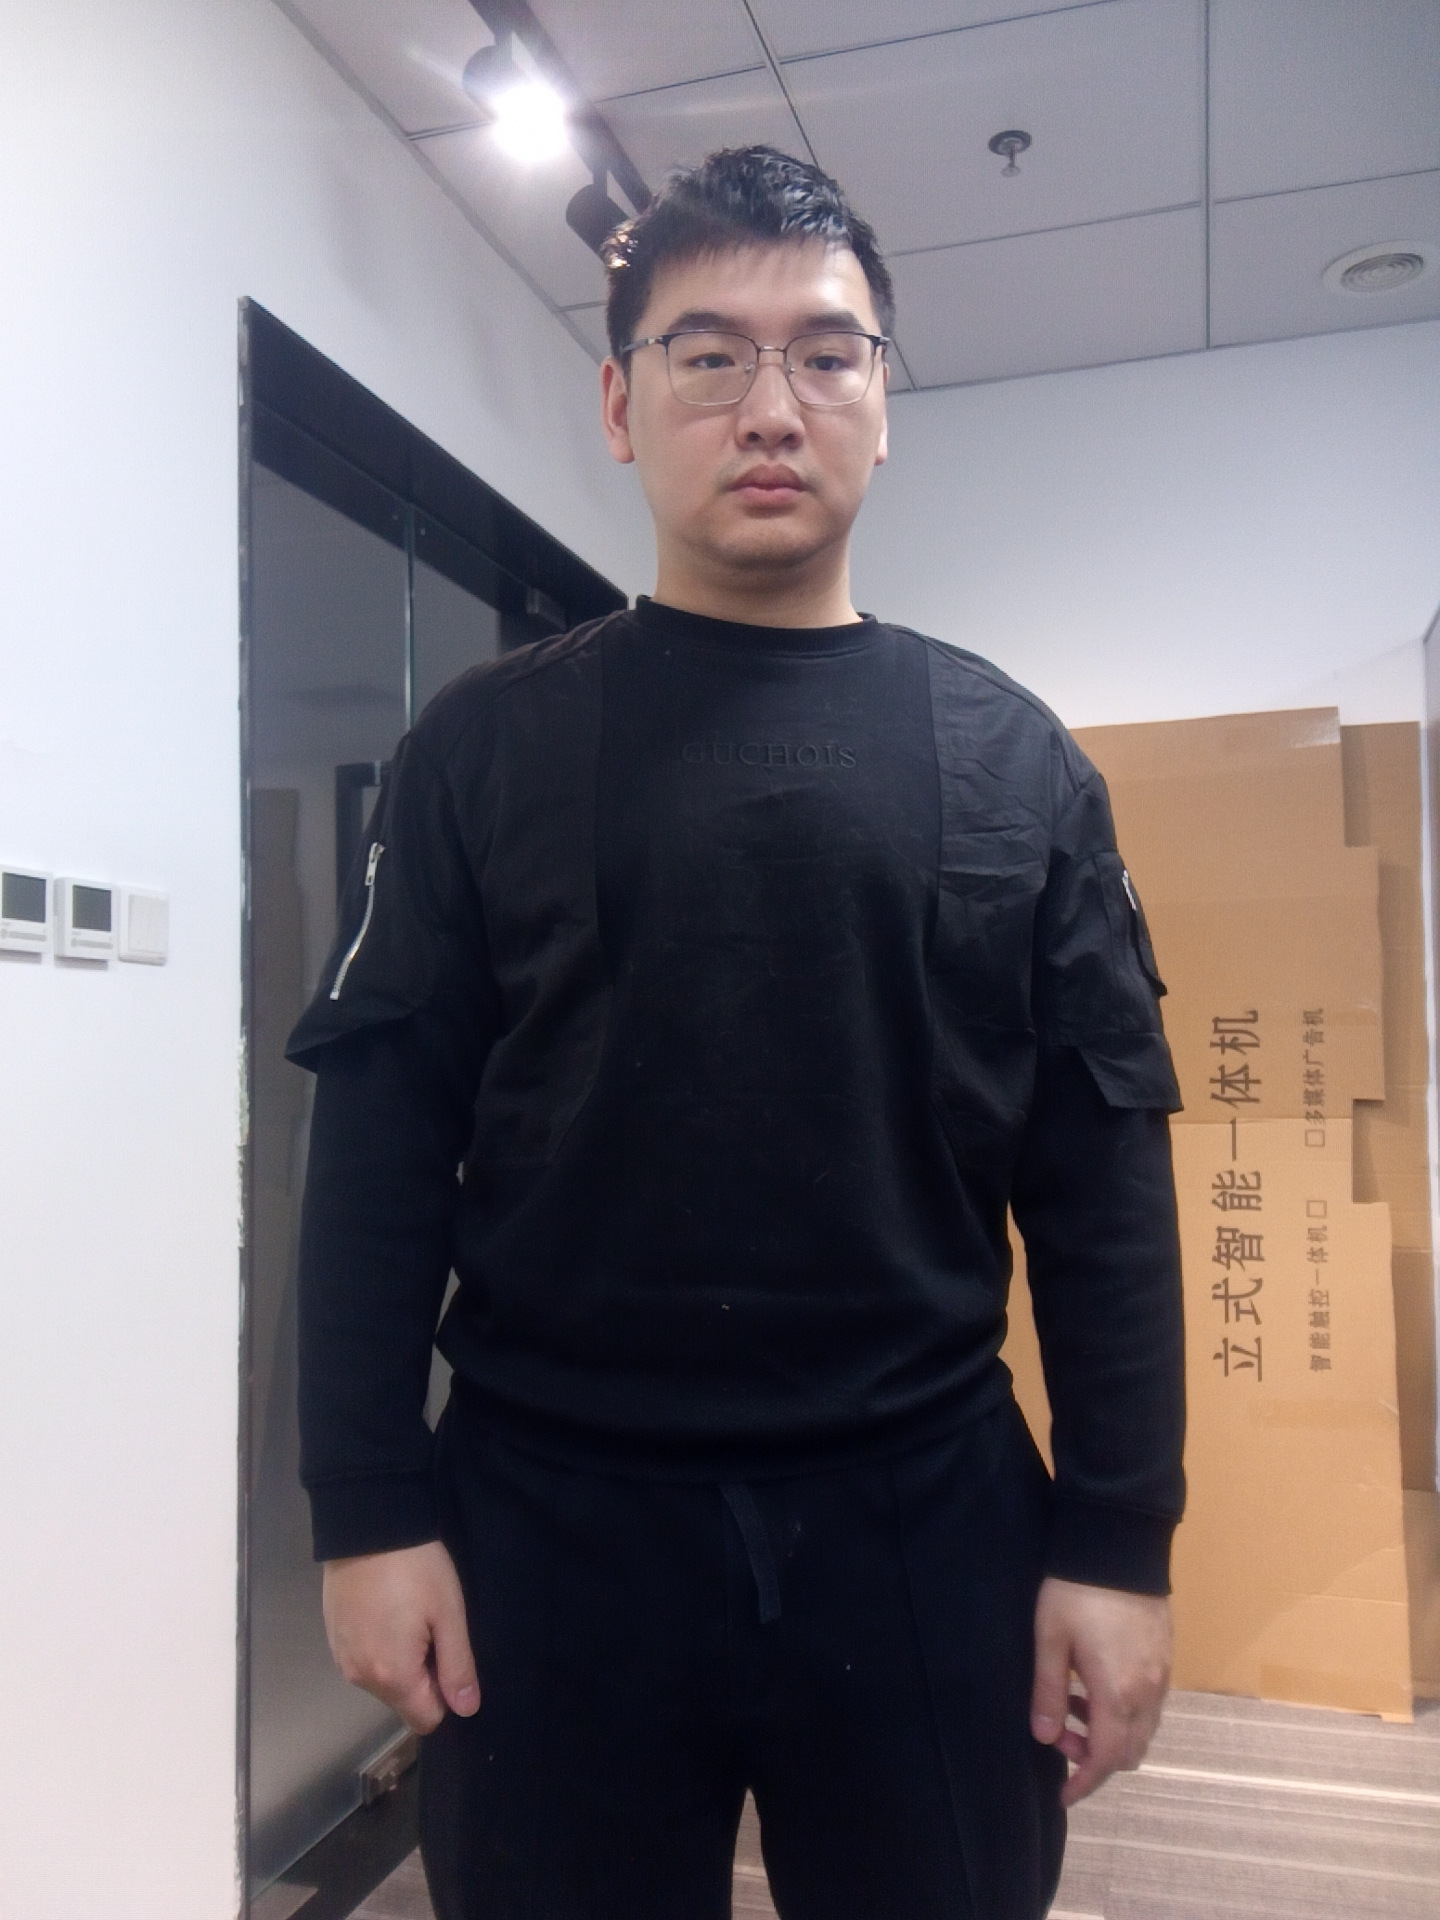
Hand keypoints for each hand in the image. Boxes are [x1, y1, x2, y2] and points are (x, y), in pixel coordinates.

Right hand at [322, 1540, 479, 1734]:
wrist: (368, 1526)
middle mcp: (359, 1678)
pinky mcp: (332, 1638)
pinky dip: (378, 1646)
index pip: (425, 1719)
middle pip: (402, 1701)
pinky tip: (386, 1609)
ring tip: (408, 1614)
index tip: (449, 1655)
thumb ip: (458, 1667)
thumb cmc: (416, 1569)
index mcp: (392, 1677)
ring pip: (382, 1682)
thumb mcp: (448, 1614)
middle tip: (431, 1628)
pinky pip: (363, 1661)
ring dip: (399, 1661)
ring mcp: (341, 1658)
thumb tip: (466, 1709)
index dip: (445, 1694)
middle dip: (422, 1677)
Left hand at [1030, 1575, 1170, 1806]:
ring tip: (1071, 1704)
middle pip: (1131, 1750)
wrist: (1119, 1543)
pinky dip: (1124, 1711)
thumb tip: (1043, 1738)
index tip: (1064, 1794)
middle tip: (1060, 1736)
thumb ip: (1046, 1691)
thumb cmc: (1076, 1590)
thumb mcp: (1050, 1638)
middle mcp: (1148, 1691)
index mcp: (1118, 1693)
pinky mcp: (1165, 1655)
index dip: (1086, 1782)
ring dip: (1110, 1732)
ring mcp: (1162, 1673)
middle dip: (1096, 1758)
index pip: (1108, 1759)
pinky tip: (1094, 1683)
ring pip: (1142, 1727)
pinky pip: (1149, 1703)